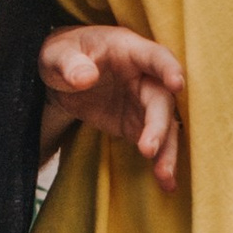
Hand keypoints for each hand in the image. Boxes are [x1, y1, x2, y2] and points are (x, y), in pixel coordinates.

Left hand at [40, 24, 184, 191]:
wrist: (61, 77)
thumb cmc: (62, 56)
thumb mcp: (56, 55)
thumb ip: (69, 64)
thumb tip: (85, 78)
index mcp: (129, 50)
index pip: (155, 56)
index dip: (168, 68)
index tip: (177, 84)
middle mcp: (144, 76)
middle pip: (162, 100)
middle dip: (160, 125)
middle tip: (148, 149)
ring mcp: (144, 102)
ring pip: (165, 126)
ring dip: (167, 151)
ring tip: (165, 177)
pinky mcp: (138, 125)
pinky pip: (155, 144)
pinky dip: (160, 162)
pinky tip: (165, 183)